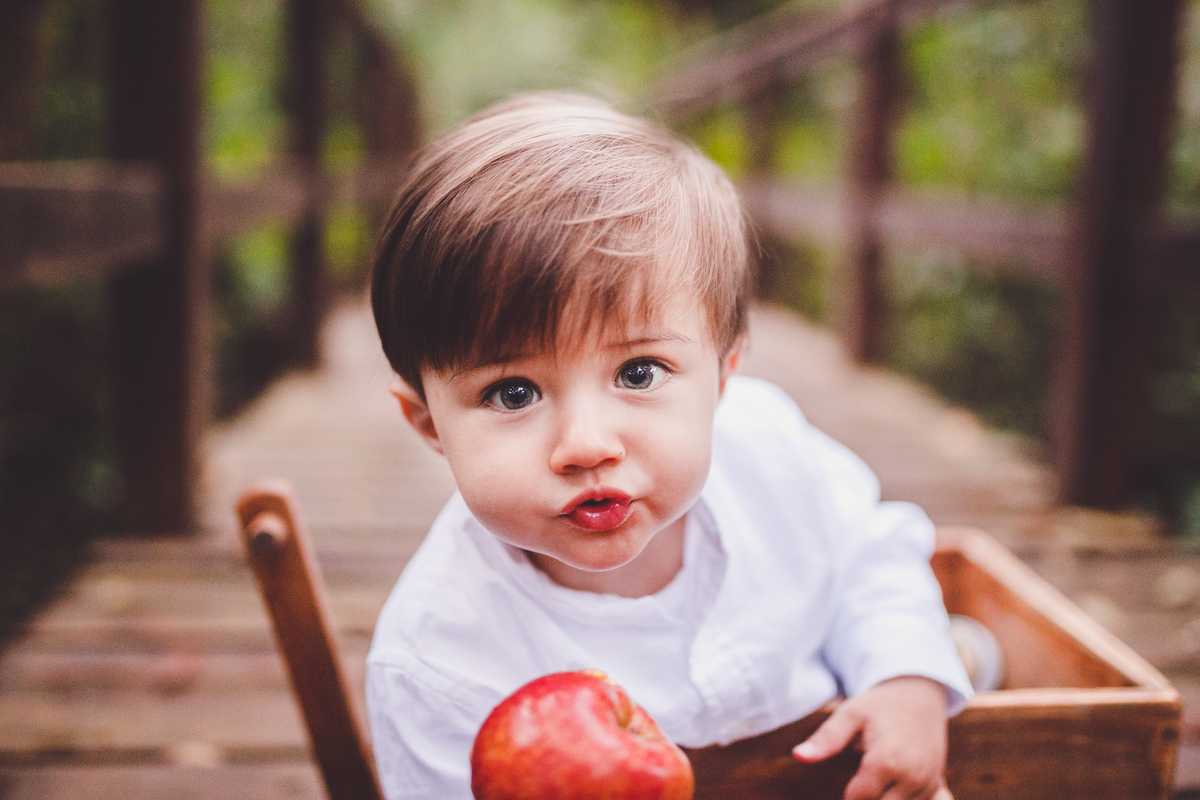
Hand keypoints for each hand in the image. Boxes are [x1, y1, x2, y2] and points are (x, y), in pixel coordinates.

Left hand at [792, 676, 949, 799]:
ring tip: (877, 773)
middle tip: (862, 774)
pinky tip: (893, 783)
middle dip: (866, 796)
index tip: (849, 773)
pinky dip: (901, 798)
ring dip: (884, 797)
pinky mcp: (937, 785)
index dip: (848, 793)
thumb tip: (798, 755)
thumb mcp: (850, 714)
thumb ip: (825, 739)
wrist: (919, 693)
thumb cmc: (879, 704)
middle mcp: (912, 777)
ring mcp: (927, 783)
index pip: (858, 799)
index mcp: (887, 761)